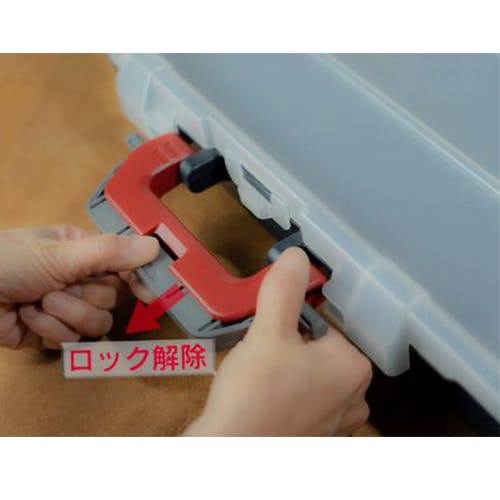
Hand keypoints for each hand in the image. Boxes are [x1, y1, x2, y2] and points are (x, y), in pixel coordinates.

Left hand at [0, 225, 158, 349]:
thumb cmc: (6, 261)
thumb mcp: (59, 253)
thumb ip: (109, 252)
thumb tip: (154, 246)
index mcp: (84, 253)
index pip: (125, 266)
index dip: (138, 279)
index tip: (148, 292)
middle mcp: (80, 279)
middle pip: (113, 299)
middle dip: (84, 297)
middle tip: (58, 287)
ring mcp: (67, 308)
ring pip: (96, 323)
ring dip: (66, 315)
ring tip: (39, 303)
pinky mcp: (53, 333)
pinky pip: (73, 340)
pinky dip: (49, 330)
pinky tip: (28, 317)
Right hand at [185, 248, 371, 435]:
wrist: (228, 453)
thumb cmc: (255, 394)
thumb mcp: (268, 331)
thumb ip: (284, 290)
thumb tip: (296, 257)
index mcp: (353, 367)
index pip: (323, 323)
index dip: (291, 319)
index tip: (269, 326)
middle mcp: (353, 396)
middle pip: (316, 347)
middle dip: (287, 343)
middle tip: (260, 351)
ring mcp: (335, 421)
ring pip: (307, 372)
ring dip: (282, 365)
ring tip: (257, 372)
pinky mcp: (313, 435)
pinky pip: (300, 397)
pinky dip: (282, 390)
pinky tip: (260, 394)